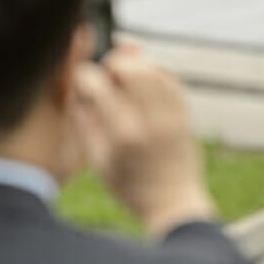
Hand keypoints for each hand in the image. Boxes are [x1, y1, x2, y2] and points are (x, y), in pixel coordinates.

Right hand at [72, 45, 214, 236]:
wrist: (172, 201)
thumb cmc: (128, 186)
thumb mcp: (97, 160)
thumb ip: (84, 122)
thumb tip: (78, 89)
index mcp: (124, 134)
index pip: (99, 85)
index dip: (85, 75)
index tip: (82, 80)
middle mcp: (151, 121)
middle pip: (131, 67)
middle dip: (112, 62)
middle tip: (105, 74)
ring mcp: (172, 116)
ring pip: (154, 68)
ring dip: (134, 63)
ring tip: (122, 75)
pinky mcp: (185, 114)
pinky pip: (171, 79)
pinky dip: (154, 71)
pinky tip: (142, 78)